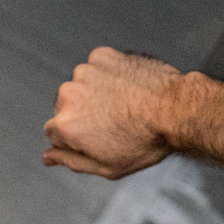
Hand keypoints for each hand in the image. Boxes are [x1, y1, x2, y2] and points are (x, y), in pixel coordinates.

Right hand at [43, 48, 182, 179]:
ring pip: (81, 86)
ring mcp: (85, 72)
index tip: (96, 138)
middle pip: (65, 108)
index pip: (52, 133)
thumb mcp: (106, 167)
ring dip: (95, 95)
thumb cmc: (146, 141)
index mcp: (66, 125)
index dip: (75, 139)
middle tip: (114, 124)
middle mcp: (69, 95)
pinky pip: (97, 68)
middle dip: (83, 116)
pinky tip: (127, 89)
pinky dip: (108, 77)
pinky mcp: (102, 56)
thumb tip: (47, 158)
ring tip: (124, 106)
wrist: (176, 109)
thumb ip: (70, 162)